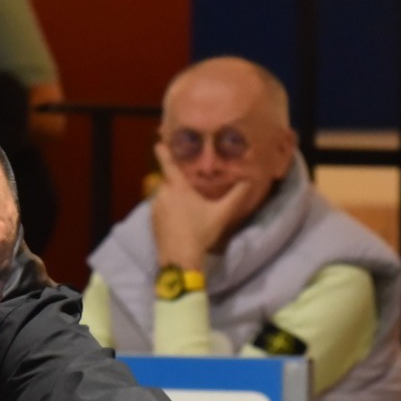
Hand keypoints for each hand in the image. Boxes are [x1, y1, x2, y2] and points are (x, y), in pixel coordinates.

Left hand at [150, 142, 262, 270]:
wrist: (179, 258)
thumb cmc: (200, 233)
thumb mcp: (221, 214)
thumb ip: (236, 196)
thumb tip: (249, 181)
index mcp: (178, 188)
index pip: (168, 164)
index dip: (163, 152)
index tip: (159, 142)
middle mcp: (163, 194)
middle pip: (168, 180)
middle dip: (177, 181)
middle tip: (189, 184)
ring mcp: (155, 208)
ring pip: (164, 194)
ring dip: (172, 196)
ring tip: (187, 204)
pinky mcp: (152, 220)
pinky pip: (160, 207)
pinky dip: (168, 208)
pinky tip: (179, 218)